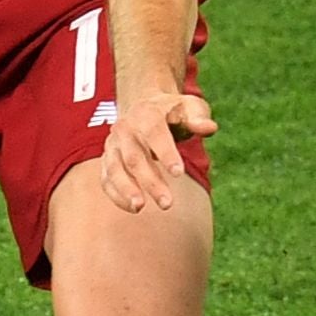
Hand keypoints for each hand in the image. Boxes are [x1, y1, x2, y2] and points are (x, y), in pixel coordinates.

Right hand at [99, 86, 216, 213]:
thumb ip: (198, 117)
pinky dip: (116, 195)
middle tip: (167, 204)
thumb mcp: (189, 106)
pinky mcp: (107, 159)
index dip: (166, 152)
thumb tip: (209, 128)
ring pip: (115, 169)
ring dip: (126, 189)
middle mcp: (125, 129)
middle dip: (149, 181)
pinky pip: (106, 179)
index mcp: (147, 113)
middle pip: (134, 157)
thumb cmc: (173, 112)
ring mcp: (113, 145)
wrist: (143, 107)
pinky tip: (134, 209)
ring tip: (140, 207)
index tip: (179, 173)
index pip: (155, 132)